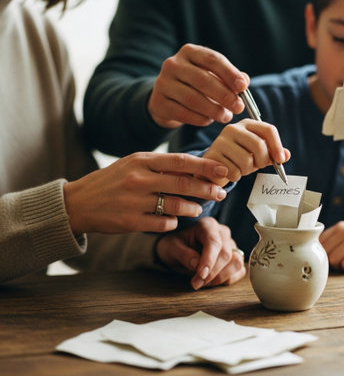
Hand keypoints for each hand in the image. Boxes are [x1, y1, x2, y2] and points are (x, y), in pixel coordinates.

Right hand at [64, 152, 228, 234]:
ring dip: (192, 208)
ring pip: (175, 206)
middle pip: (183, 184)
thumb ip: (160, 166)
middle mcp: (138, 179)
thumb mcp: (133, 164)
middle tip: (221, 193)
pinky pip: (163, 224)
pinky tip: (173, 220)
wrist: (79, 202)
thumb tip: (194, 169)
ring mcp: (134, 201)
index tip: (223, 170)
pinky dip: (172, 222)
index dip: (205, 166)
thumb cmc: (112, 180)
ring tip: (198, 208)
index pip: (181, 161)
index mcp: (141, 160)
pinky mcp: (130, 222)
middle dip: (207, 189)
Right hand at [148, 44, 248, 127]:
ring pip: (192, 98)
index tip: (243, 87)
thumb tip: (244, 81)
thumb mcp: (212, 76)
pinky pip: (183, 113)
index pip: (212, 59)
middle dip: (224, 95)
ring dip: (213, 110)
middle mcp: (173, 64)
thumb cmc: (196, 86)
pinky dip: (200, 119)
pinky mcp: (159, 103)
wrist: (167, 99)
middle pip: (202, 80)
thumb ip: (229, 78)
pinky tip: (209, 120)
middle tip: (238, 107)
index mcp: (189, 52)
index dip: (229, 73)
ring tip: (225, 117)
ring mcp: (163, 83)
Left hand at [155, 217, 246, 289]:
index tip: (200, 275)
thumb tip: (197, 264)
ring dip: (221, 277)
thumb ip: (184, 254)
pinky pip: (240, 270)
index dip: (209, 260)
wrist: (177, 250)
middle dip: (212, 272)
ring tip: (204, 282)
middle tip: (196, 283)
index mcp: (207, 225)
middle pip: (226, 254)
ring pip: (237, 262)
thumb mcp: (171, 248)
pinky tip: (213, 281)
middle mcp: (222, 232)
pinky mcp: (235, 257)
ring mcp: (231, 245)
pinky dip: (228, 279)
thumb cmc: (175, 246)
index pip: (214, 242)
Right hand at [203, 119, 290, 185]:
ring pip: (246, 160)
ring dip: (247, 170)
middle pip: (259, 144)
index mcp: (247, 124)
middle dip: (262, 160)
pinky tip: (230, 172)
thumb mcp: (258, 155)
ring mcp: (221, 140)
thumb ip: (272, 154)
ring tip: (241, 168)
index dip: (277, 146)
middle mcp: (233, 128)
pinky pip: (234, 170)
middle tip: (258, 166)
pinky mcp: (213, 154)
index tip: (281, 160)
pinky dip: (236, 176)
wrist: (214, 168)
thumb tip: (286, 155)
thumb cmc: (239, 159)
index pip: (268, 130)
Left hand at [319, 221, 343, 272]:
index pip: (319, 242)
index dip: (322, 253)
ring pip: (334, 261)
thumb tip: (313, 252)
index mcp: (340, 227)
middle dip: (331, 261)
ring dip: (340, 266)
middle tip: (341, 262)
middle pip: (326, 253)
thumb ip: (333, 238)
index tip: (329, 257)